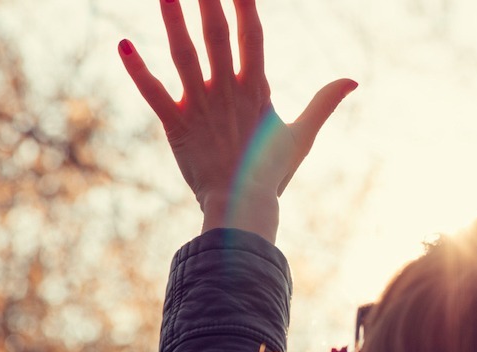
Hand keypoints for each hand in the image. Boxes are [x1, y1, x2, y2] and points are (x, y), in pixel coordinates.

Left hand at [118, 0, 355, 242]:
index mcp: (257, 90)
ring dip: (173, 21)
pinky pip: (154, 93)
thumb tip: (353, 81)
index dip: (244, 5)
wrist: (242, 205)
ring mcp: (201, 107)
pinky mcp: (176, 125)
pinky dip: (137, 70)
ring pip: (184, 55)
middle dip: (208, 2)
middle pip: (217, 36)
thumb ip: (324, 103)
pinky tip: (123, 44)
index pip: (252, 37)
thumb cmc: (272, 172)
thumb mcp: (303, 135)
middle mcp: (228, 91)